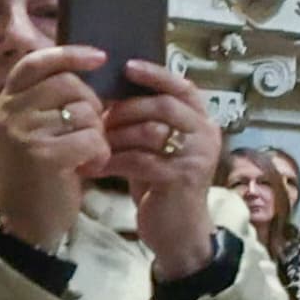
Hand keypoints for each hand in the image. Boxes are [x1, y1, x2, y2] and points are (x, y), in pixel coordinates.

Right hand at [0, 43, 106, 247]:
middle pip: (69, 84)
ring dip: (97, 134)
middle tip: (90, 132)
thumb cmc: (39, 174)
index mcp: (6, 102)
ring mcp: (23, 133)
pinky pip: (91, 139)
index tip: (100, 57)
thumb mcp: (36, 130)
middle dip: (92, 105)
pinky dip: (99, 155)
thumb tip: (91, 64)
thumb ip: (51, 100)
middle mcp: (8, 113)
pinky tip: (88, 169)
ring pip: (84, 112)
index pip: (37, 62)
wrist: (23, 222)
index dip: (70, 54)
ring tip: (84, 155)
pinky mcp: (43, 156)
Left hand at [103, 60, 225, 278]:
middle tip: (99, 116)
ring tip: (93, 142)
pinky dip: (112, 161)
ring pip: (150, 132)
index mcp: (202, 122)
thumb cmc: (162, 185)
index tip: (126, 66)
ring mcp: (196, 157)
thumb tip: (110, 91)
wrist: (179, 233)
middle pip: (164, 105)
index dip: (156, 74)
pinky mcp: (180, 179)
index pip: (183, 87)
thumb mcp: (158, 148)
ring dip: (116, 136)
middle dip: (127, 108)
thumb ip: (147, 121)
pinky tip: (93, 168)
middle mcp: (206, 135)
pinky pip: (140, 160)